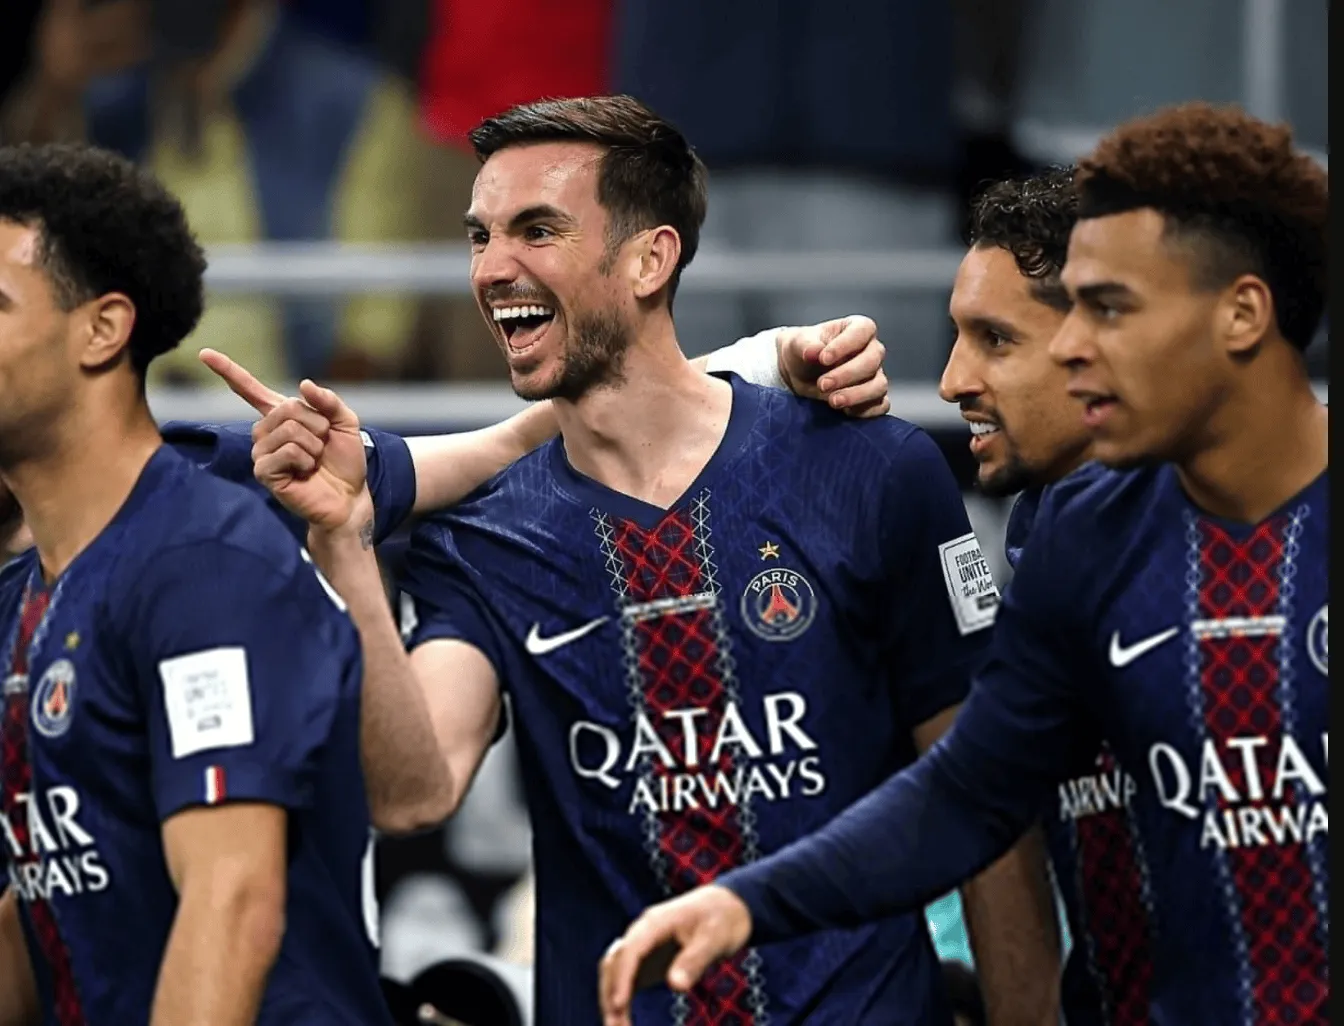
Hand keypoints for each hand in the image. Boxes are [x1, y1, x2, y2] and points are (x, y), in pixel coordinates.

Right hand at [198, 348, 368, 532]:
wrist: (349, 497)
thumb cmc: (344, 461)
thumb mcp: (345, 423)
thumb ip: (328, 401)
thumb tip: (303, 384)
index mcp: (280, 416)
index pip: (249, 389)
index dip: (227, 371)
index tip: (204, 353)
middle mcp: (264, 432)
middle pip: (288, 408)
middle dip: (318, 425)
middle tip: (322, 445)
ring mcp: (261, 452)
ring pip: (290, 430)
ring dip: (314, 444)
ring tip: (314, 461)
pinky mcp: (263, 472)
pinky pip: (288, 451)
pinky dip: (306, 459)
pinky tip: (305, 472)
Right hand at [598, 886, 752, 1025]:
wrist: (726, 907)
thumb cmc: (721, 919)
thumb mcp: (714, 938)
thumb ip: (694, 960)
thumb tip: (676, 986)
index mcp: (654, 922)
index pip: (630, 950)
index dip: (622, 978)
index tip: (619, 1005)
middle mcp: (641, 933)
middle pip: (614, 963)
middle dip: (610, 994)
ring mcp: (643, 947)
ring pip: (615, 973)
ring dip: (611, 999)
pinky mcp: (648, 961)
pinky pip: (627, 981)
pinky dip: (622, 1000)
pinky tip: (624, 1022)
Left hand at [777, 315, 888, 417]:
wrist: (798, 373)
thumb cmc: (803, 350)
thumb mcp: (797, 343)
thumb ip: (805, 345)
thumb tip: (813, 352)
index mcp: (858, 328)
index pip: (863, 330)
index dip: (845, 345)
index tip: (823, 359)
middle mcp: (872, 350)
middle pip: (872, 361)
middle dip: (846, 375)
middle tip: (822, 384)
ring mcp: (875, 375)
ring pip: (879, 385)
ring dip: (856, 395)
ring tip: (832, 401)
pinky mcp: (874, 398)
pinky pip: (881, 406)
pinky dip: (866, 411)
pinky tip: (846, 411)